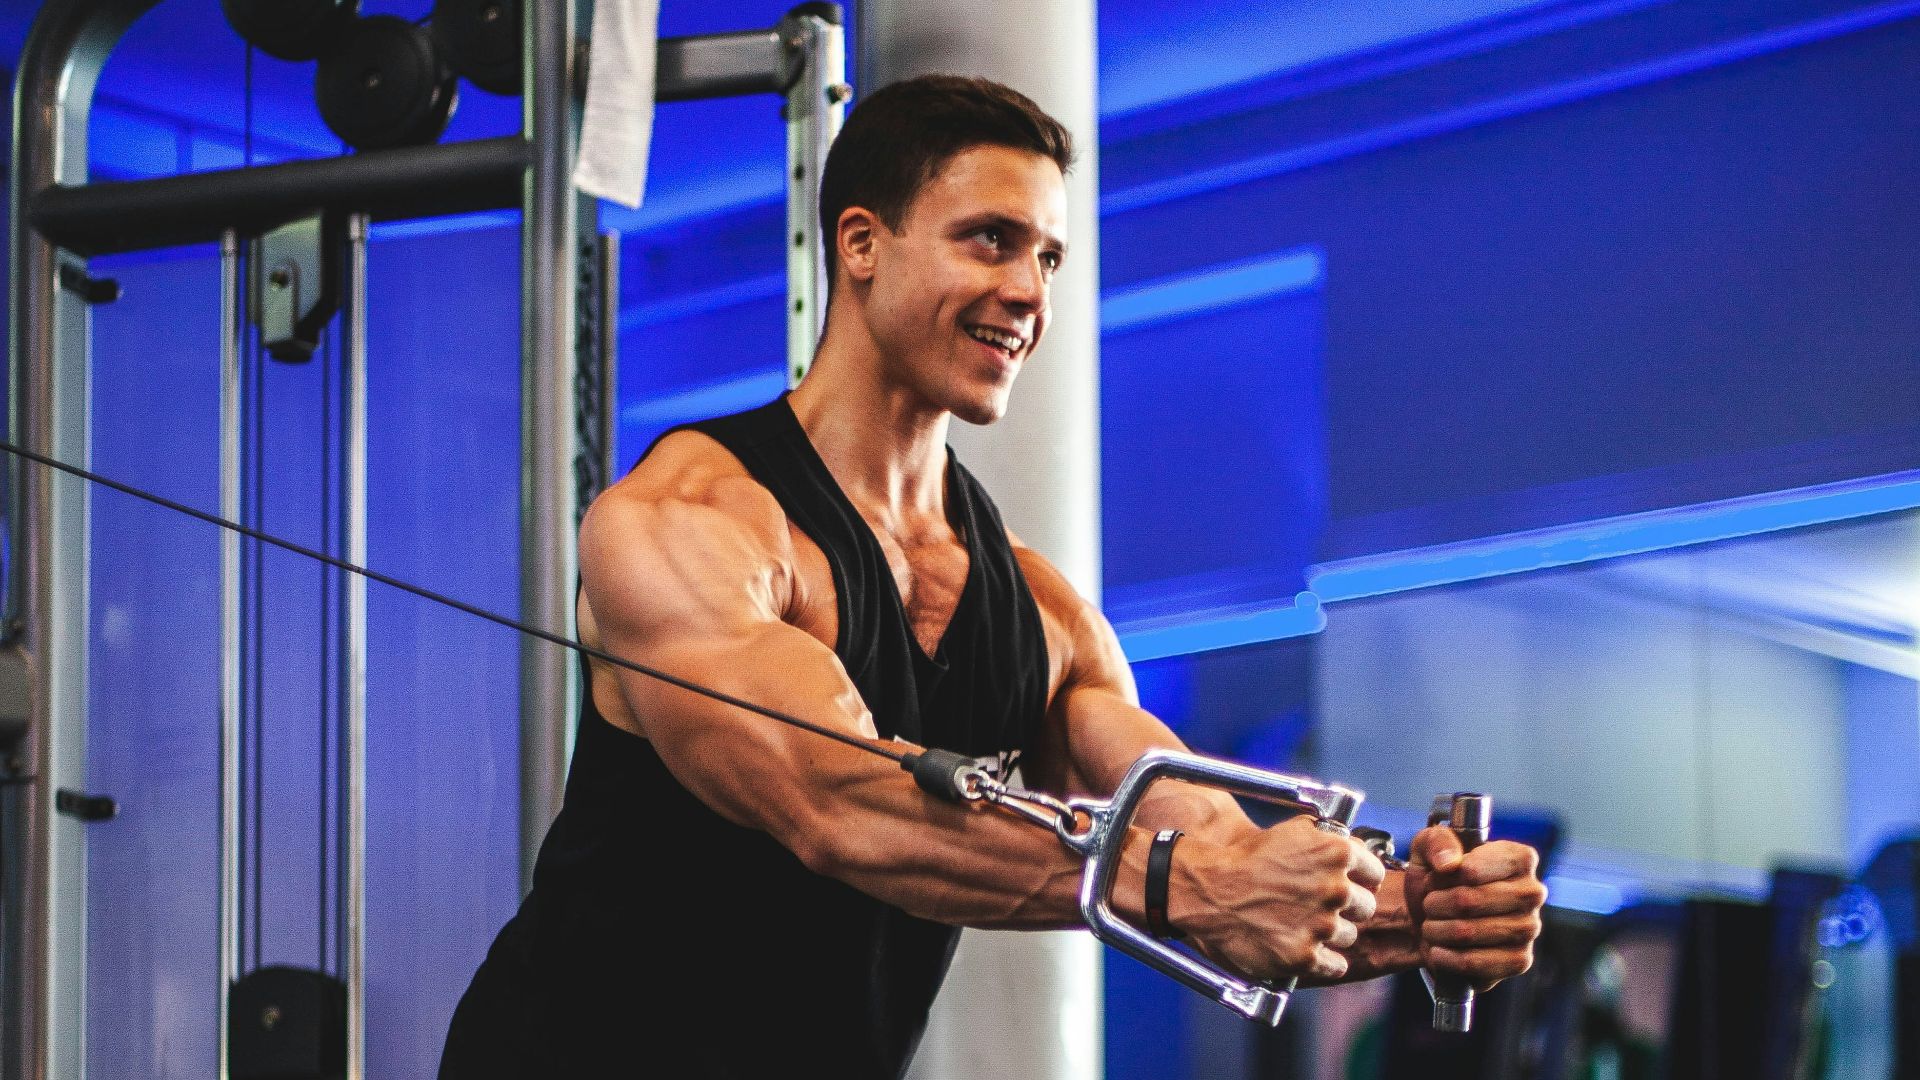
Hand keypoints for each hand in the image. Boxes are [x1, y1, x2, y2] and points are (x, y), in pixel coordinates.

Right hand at [1180, 817, 1385, 982]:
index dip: (1359, 880)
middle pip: (1365, 907)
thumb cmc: (1247, 859)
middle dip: (1346, 907)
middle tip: (1319, 906)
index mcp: (1337, 853)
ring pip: (1348, 936)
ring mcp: (1321, 925)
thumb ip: (1328, 840)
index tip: (1346, 884)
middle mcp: (1336, 889)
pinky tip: (1303, 947)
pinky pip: (1335, 965)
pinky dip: (1322, 960)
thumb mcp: (1290, 832)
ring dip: (1330, 933)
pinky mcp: (1305, 956)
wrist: (1210, 890)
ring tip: (1301, 924)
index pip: (1374, 873)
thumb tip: (1353, 848)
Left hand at [1405, 827, 1547, 989]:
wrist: (1433, 922)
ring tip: (1432, 926)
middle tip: (1429, 905)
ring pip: (1468, 932)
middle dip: (1436, 904)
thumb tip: (1450, 863)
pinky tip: (1438, 951)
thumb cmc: (1438, 880)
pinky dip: (1446, 958)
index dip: (1443, 877)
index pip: (1471, 869)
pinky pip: (1475, 963)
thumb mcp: (1428, 848)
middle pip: (1468, 901)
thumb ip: (1438, 842)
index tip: (1437, 877)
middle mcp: (1533, 892)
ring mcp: (1530, 928)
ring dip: (1437, 930)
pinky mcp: (1520, 961)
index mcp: (1519, 858)